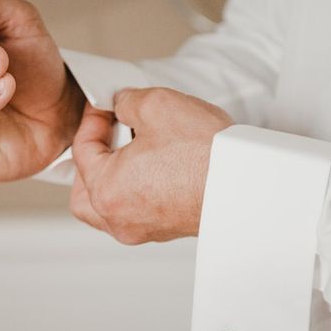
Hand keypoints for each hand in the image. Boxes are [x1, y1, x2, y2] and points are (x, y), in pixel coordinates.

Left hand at [70, 87, 232, 243]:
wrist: (248, 183)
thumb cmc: (206, 155)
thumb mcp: (156, 105)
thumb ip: (126, 101)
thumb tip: (121, 104)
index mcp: (107, 190)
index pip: (82, 151)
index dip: (92, 120)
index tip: (103, 107)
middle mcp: (120, 217)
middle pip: (84, 190)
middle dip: (90, 158)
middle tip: (108, 133)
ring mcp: (143, 228)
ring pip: (106, 206)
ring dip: (110, 177)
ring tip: (128, 151)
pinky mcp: (166, 229)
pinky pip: (134, 210)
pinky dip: (134, 189)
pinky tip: (153, 166)